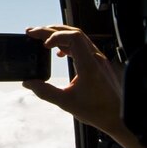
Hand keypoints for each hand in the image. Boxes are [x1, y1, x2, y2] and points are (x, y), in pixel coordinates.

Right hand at [22, 25, 146, 147]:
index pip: (73, 38)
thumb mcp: (66, 103)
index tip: (42, 45)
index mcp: (89, 65)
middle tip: (33, 33)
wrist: (117, 117)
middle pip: (73, 33)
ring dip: (60, 36)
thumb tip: (28, 83)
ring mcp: (99, 59)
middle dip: (51, 30)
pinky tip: (60, 53)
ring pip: (79, 38)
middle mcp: (96, 58)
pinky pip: (83, 46)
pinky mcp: (100, 63)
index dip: (55, 36)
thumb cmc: (96, 111)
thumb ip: (45, 92)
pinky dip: (68, 44)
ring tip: (43, 40)